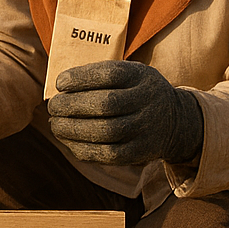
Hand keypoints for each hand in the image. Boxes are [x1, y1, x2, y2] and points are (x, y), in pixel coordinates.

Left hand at [47, 60, 202, 165]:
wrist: (175, 120)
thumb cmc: (135, 91)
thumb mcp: (128, 73)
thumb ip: (99, 75)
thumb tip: (59, 86)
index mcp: (140, 76)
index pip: (110, 74)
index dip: (81, 78)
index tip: (60, 83)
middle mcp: (147, 100)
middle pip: (106, 104)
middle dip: (72, 106)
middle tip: (53, 106)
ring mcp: (146, 128)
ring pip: (107, 131)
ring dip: (73, 129)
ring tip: (55, 124)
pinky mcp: (141, 152)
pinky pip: (110, 154)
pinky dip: (83, 148)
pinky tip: (68, 141)